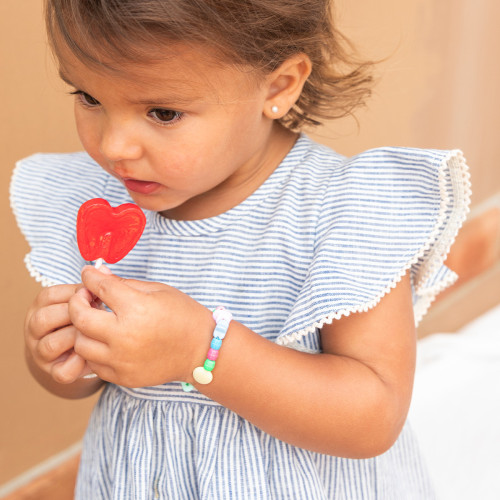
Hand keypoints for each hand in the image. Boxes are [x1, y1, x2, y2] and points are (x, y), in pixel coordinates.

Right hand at [25, 284, 94, 383]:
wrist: (79, 348)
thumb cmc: (84, 318)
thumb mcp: (83, 301)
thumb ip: (90, 289)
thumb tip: (104, 270)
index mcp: (40, 306)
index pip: (49, 295)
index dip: (75, 293)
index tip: (96, 295)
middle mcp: (34, 329)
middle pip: (43, 319)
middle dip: (73, 315)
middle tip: (96, 314)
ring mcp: (41, 352)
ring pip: (50, 344)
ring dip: (77, 337)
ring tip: (96, 332)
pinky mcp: (53, 372)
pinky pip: (62, 371)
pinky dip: (80, 362)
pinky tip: (94, 352)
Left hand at [68, 266, 212, 387]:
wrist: (202, 350)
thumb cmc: (183, 315)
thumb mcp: (158, 290)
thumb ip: (124, 284)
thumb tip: (98, 274)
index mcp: (137, 308)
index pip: (100, 287)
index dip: (90, 276)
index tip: (88, 273)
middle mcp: (125, 336)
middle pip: (80, 318)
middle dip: (77, 303)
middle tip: (85, 297)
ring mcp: (122, 360)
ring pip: (81, 344)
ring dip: (84, 330)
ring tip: (96, 322)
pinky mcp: (123, 377)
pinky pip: (94, 364)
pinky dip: (95, 351)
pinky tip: (106, 341)